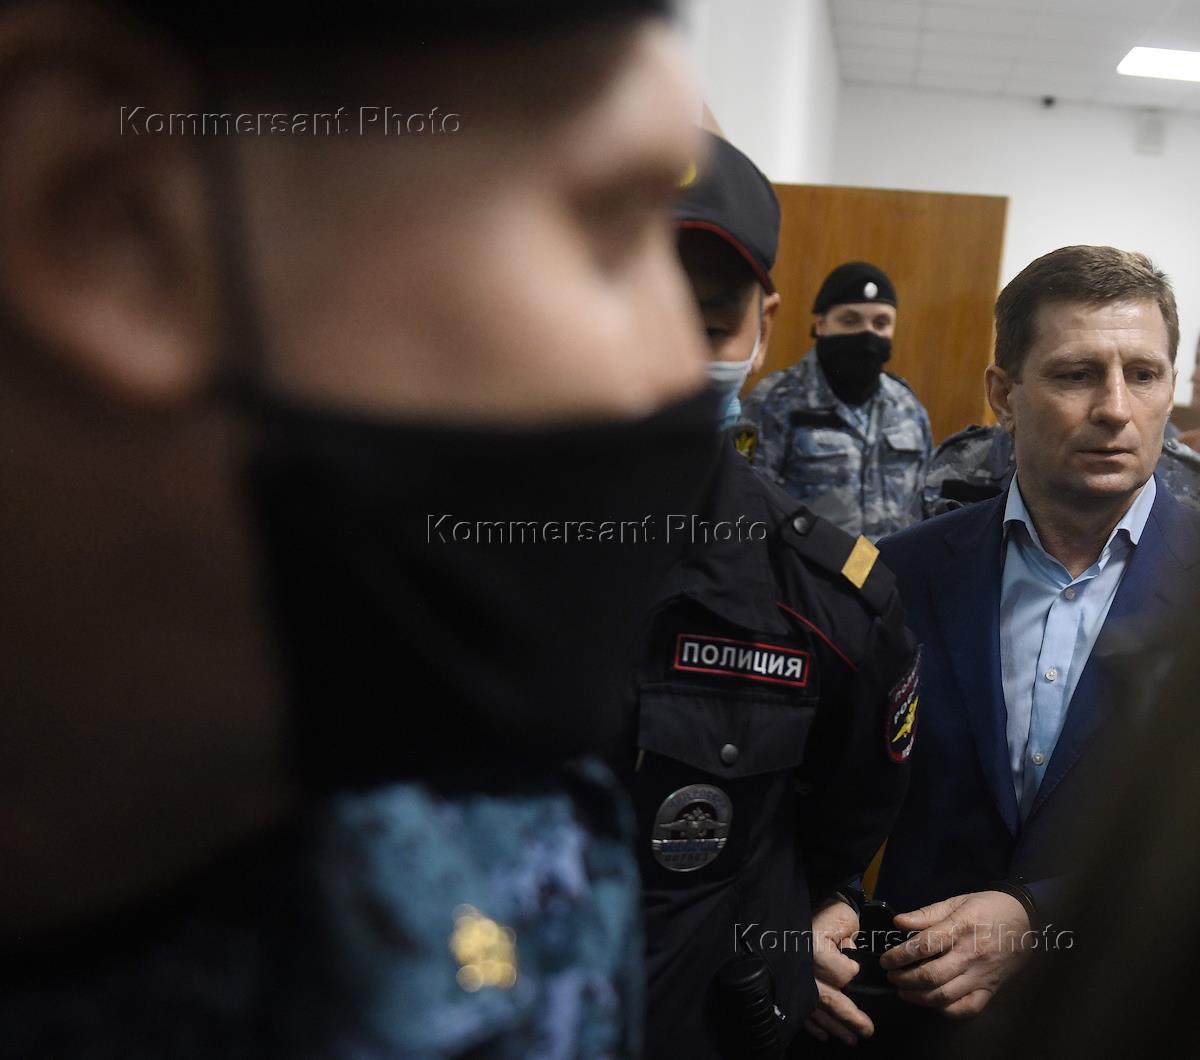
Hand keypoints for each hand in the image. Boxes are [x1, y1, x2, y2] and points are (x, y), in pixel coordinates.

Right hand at [804, 899, 874, 1045]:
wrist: (798, 903)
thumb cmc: (824, 909)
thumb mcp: (843, 919)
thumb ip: (851, 943)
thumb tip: (853, 964)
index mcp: (815, 949)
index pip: (842, 975)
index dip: (851, 971)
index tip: (854, 965)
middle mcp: (802, 967)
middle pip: (830, 999)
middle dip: (849, 1018)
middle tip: (867, 1031)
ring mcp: (793, 976)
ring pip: (817, 1008)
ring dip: (833, 1026)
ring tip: (850, 1039)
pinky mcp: (788, 981)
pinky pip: (801, 1008)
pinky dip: (812, 1023)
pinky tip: (823, 1033)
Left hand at [879, 890, 1031, 1017]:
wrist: (1028, 920)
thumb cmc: (989, 907)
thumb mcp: (957, 901)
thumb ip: (926, 914)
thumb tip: (898, 923)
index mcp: (960, 928)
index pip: (924, 946)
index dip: (900, 955)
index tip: (886, 960)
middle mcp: (971, 955)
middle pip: (932, 976)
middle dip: (904, 980)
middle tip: (891, 976)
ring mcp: (982, 975)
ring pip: (945, 996)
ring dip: (918, 997)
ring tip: (903, 991)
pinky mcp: (991, 989)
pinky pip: (967, 1008)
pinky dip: (946, 1010)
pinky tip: (932, 1003)